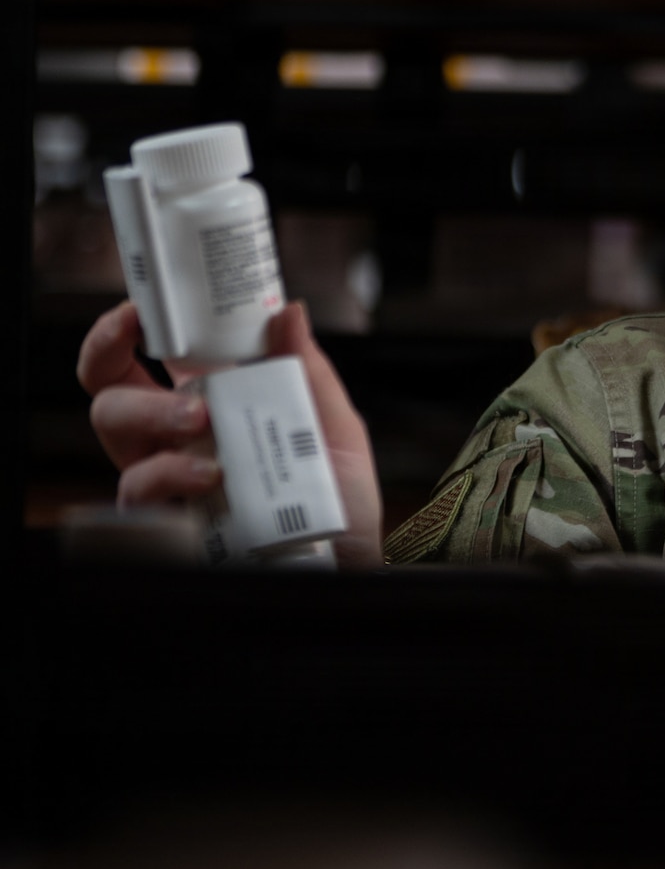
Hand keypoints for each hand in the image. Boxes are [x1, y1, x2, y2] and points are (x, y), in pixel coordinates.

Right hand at [79, 301, 384, 567]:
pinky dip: (166, 473)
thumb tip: (287, 309)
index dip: (124, 327)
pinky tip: (207, 474)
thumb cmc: (337, 494)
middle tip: (162, 357)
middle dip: (112, 357)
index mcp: (213, 399)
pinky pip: (136, 489)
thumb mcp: (334, 426)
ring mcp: (167, 475)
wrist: (349, 560)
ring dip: (149, 412)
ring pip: (112, 429)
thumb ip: (308, 370)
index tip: (138, 308)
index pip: (146, 355)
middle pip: (110, 387)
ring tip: (200, 421)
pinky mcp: (166, 518)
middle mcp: (178, 435)